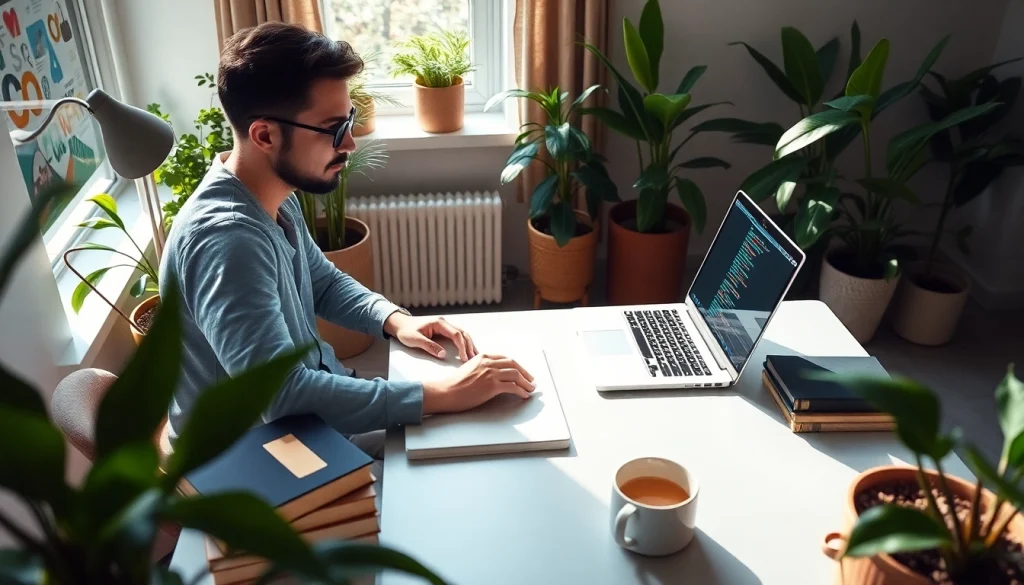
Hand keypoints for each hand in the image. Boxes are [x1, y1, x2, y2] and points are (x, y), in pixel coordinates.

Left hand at [384, 313, 477, 361]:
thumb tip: (443, 354)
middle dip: (469, 346)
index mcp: (439, 323)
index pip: (455, 334)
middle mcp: (444, 323)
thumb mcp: (415, 339)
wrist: (400, 324)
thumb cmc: (406, 331)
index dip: (462, 346)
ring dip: (469, 345)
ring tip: (474, 356)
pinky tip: (467, 351)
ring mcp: (445, 326)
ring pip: (462, 334)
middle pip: (462, 333)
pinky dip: (464, 343)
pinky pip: (457, 336)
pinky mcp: (444, 331)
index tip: (464, 358)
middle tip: (473, 359)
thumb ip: (429, 346)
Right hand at [422, 354, 536, 413]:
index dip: (517, 365)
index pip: (506, 358)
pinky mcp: (492, 386)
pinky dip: (521, 391)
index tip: (522, 372)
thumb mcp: (469, 368)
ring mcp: (491, 374)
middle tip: (531, 380)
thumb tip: (494, 375)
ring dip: (526, 383)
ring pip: (516, 375)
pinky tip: (523, 395)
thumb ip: (482, 367)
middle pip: (513, 364)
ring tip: (530, 389)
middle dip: (525, 373)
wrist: (446, 391)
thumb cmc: (455, 384)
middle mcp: (488, 363)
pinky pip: (513, 387)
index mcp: (483, 357)